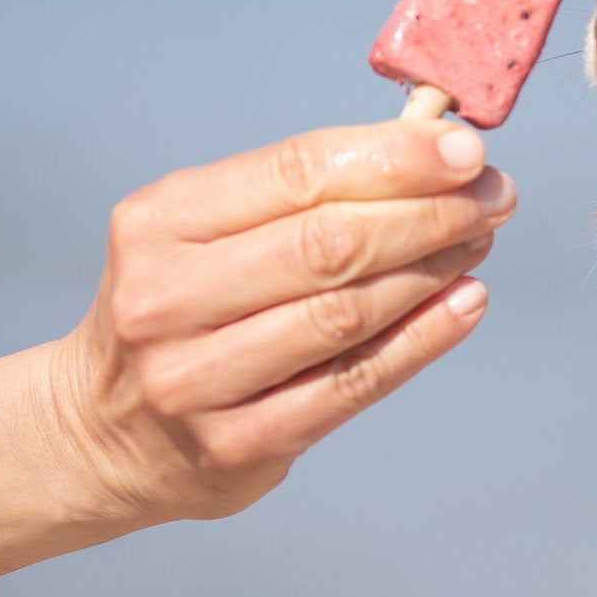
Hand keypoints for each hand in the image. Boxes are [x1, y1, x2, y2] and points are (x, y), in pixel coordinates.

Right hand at [52, 119, 513, 527]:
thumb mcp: (209, 228)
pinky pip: (353, 382)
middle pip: (329, 243)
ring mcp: (195, 380)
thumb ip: (307, 190)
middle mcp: (167, 298)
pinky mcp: (236, 445)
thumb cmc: (188, 303)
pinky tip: (467, 302)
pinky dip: (423, 338)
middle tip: (495, 196)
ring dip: (433, 270)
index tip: (468, 150)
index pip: (298, 172)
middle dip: (430, 213)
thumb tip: (437, 150)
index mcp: (159, 221)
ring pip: (346, 313)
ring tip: (480, 241)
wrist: (101, 430)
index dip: (396, 157)